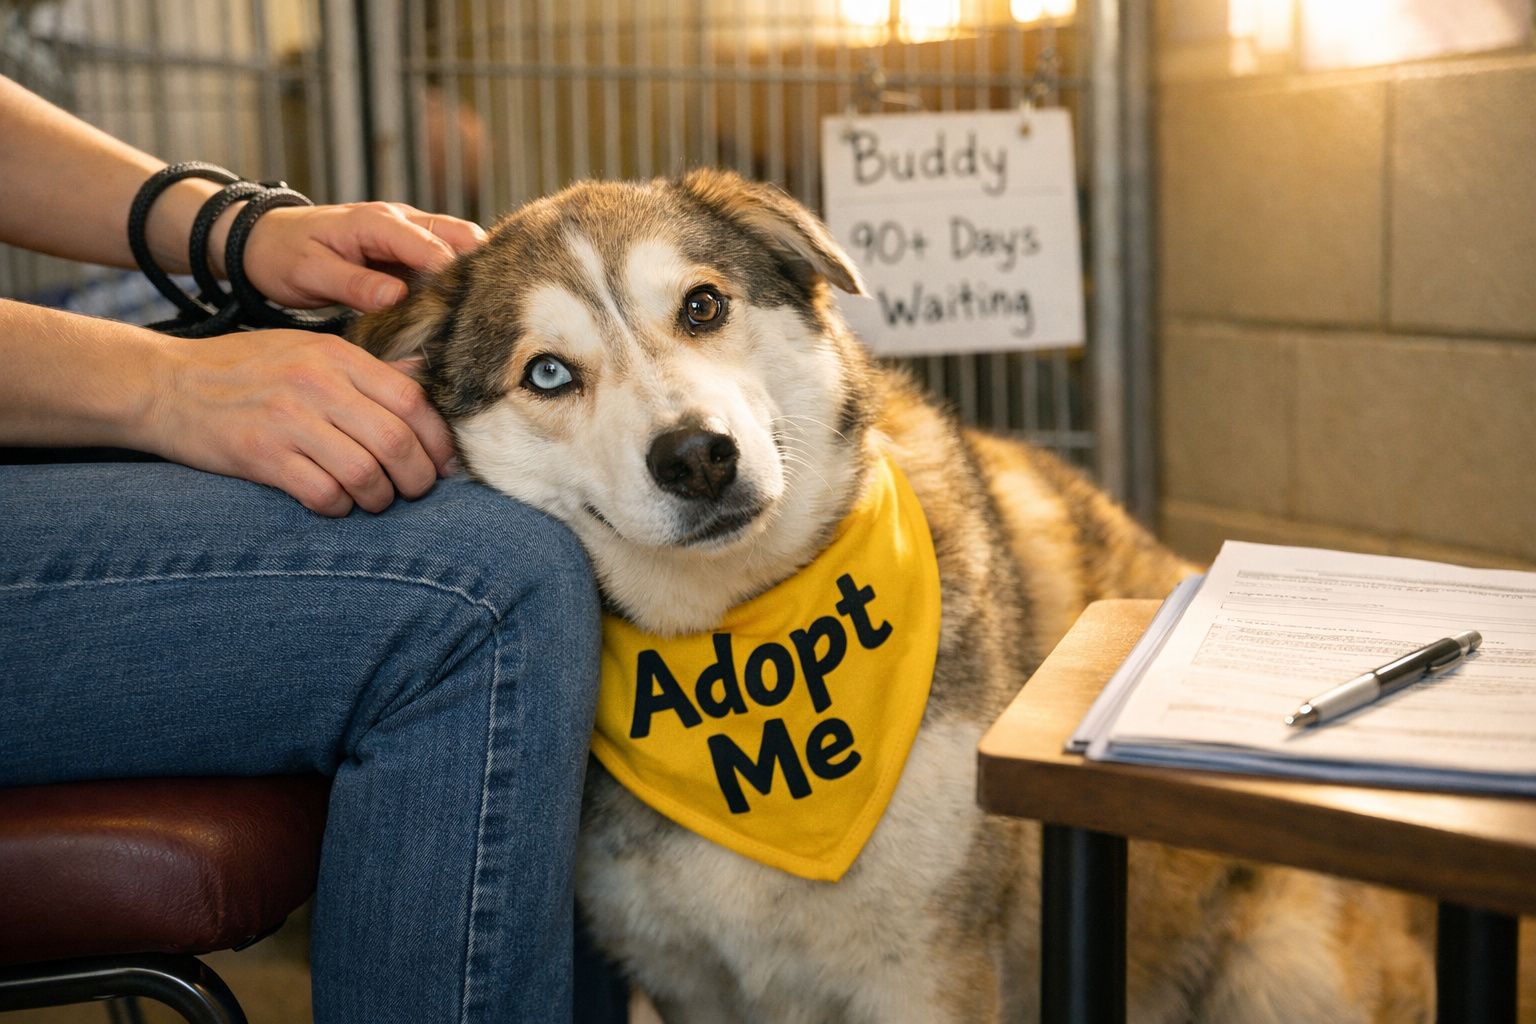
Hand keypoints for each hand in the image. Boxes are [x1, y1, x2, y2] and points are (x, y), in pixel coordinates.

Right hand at [143, 330, 457, 515]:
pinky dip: (338, 508)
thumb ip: (365, 369)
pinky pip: (324, 495)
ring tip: (373, 500)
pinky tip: (333, 502)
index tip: (443, 463)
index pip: (414, 400)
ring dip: (380, 499)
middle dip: (418, 478)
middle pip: (398, 442)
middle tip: (414, 491)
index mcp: (336, 355)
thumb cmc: (243, 369)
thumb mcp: (306, 350)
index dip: (438, 439)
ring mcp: (288, 420)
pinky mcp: (261, 455)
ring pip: (367, 474)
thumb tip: (424, 383)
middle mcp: (317, 384)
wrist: (163, 384)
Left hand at [232, 201, 484, 312]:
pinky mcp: (407, 251)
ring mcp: (407, 234)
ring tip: (480, 313)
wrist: (264, 241)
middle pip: (460, 236)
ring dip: (471, 275)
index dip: (453, 276)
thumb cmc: (283, 254)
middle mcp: (399, 220)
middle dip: (479, 268)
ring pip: (459, 247)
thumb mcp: (310, 273)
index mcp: (376, 222)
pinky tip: (460, 311)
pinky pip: (443, 261)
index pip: (431, 245)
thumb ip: (354, 286)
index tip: (467, 309)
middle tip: (486, 309)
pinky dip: (457, 281)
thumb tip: (397, 298)